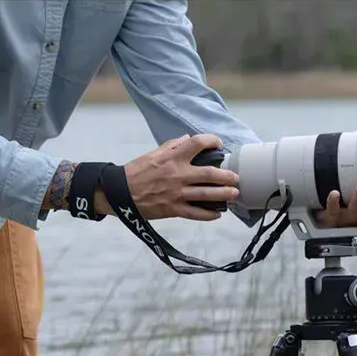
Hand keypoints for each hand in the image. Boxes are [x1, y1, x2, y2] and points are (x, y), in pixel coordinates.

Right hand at [95, 134, 239, 221]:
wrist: (120, 193)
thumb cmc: (136, 172)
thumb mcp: (153, 154)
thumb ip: (172, 146)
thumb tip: (188, 139)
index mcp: (172, 158)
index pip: (197, 144)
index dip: (211, 141)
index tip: (219, 144)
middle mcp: (178, 175)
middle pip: (209, 174)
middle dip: (226, 176)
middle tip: (236, 177)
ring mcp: (177, 194)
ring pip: (206, 194)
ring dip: (223, 194)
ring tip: (234, 193)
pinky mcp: (173, 209)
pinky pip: (195, 213)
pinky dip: (208, 214)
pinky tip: (217, 214)